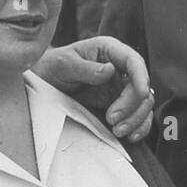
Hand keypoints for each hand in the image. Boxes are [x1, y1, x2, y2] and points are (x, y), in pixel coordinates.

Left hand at [34, 36, 153, 140]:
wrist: (44, 83)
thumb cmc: (53, 66)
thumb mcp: (63, 64)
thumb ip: (85, 68)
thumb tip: (110, 70)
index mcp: (109, 51)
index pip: (134, 61)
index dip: (141, 76)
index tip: (142, 92)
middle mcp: (120, 69)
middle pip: (140, 87)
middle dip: (131, 106)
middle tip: (112, 120)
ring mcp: (120, 88)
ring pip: (143, 104)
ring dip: (135, 119)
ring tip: (117, 131)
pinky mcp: (119, 105)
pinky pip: (137, 116)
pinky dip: (138, 127)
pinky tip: (131, 136)